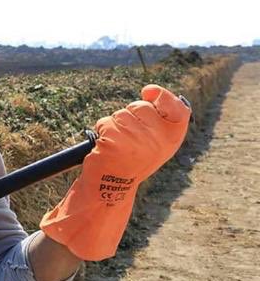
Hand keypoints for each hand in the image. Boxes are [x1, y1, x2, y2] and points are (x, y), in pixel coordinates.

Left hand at [40, 85, 190, 260]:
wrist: (110, 189)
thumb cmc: (131, 162)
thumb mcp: (153, 144)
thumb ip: (159, 121)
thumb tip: (151, 92)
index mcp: (171, 140)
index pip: (178, 110)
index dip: (164, 97)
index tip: (149, 91)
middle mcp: (158, 141)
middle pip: (140, 106)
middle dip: (129, 115)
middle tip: (127, 139)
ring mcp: (136, 141)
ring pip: (120, 114)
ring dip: (113, 125)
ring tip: (116, 146)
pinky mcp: (114, 142)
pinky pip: (105, 123)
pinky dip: (101, 132)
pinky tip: (105, 148)